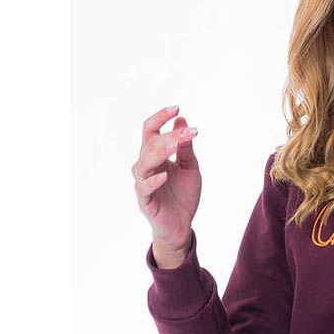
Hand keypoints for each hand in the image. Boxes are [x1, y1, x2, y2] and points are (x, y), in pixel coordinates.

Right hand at [132, 104, 201, 253]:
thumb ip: (185, 146)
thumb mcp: (189, 167)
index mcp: (155, 155)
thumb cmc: (183, 195)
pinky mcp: (144, 200)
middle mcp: (146, 165)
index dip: (160, 117)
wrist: (182, 224)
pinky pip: (144, 188)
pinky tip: (165, 175)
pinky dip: (153, 181)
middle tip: (189, 133)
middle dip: (170, 136)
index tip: (177, 108)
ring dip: (160, 152)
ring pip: (144, 162)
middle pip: (150, 144)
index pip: (150, 130)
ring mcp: (143, 182)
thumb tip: (183, 120)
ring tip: (175, 146)